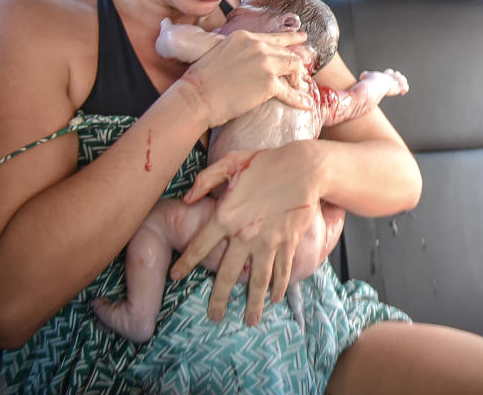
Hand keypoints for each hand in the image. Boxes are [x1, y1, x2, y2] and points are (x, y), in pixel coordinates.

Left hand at [170, 147, 319, 325]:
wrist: (305, 168)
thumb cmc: (267, 162)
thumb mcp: (231, 162)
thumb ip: (205, 180)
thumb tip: (186, 199)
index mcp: (226, 216)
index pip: (199, 246)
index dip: (185, 262)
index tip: (176, 276)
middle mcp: (245, 235)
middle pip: (227, 274)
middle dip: (219, 299)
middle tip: (214, 317)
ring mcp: (269, 242)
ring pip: (258, 281)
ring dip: (253, 303)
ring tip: (250, 321)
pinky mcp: (289, 242)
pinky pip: (282, 270)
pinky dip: (280, 287)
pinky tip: (276, 298)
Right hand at [176, 28, 311, 126]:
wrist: (196, 96)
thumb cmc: (201, 79)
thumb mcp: (220, 52)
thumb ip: (238, 50)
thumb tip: (245, 58)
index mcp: (245, 37)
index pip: (275, 37)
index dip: (292, 38)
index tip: (303, 37)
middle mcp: (258, 46)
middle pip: (287, 53)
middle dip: (296, 65)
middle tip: (302, 74)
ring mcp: (265, 64)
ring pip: (293, 67)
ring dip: (298, 80)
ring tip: (301, 88)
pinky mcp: (268, 84)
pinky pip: (290, 92)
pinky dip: (299, 99)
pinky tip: (305, 104)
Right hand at [360, 68, 408, 95]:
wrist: (376, 85)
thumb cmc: (370, 82)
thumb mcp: (366, 77)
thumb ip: (364, 76)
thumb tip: (361, 77)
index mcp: (385, 75)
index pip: (389, 72)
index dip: (389, 74)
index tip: (388, 76)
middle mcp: (391, 77)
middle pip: (397, 74)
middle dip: (396, 77)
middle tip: (394, 82)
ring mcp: (396, 82)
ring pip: (403, 80)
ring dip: (401, 83)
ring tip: (399, 87)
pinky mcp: (399, 87)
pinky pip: (405, 88)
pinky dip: (405, 89)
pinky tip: (402, 93)